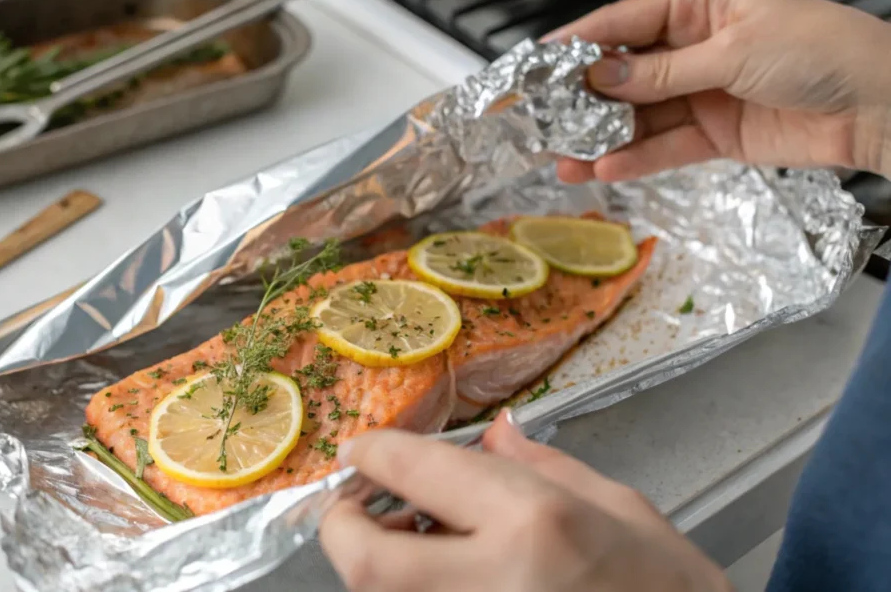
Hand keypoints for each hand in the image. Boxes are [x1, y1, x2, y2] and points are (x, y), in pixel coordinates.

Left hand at [319, 412, 731, 591]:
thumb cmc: (671, 587)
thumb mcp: (616, 503)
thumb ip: (539, 465)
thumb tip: (489, 436)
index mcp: (536, 523)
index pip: (417, 471)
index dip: (373, 453)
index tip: (361, 449)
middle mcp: (495, 583)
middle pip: (366, 559)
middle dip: (342, 525)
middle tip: (352, 504)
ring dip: (376, 562)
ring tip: (407, 536)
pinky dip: (410, 587)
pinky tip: (439, 570)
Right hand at [544, 0, 890, 182]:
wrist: (878, 105)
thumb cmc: (821, 51)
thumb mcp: (734, 52)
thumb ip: (662, 72)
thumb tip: (601, 78)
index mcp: (699, 5)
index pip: (623, 22)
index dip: (578, 44)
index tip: (537, 64)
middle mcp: (694, 47)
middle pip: (624, 73)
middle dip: (583, 99)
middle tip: (541, 120)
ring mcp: (702, 92)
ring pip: (638, 116)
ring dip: (602, 139)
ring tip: (562, 158)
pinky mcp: (715, 133)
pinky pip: (665, 146)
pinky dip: (636, 160)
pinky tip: (605, 169)